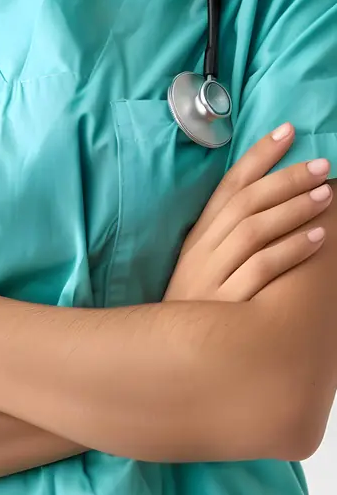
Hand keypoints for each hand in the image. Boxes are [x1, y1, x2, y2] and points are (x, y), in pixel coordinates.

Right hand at [164, 127, 332, 301]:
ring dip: (293, 208)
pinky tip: (316, 238)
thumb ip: (229, 236)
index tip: (287, 131)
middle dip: (286, 179)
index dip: (258, 156)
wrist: (171, 363)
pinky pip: (262, 269)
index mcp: (198, 237)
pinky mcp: (226, 304)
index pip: (229, 185)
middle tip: (322, 165)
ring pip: (254, 230)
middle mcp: (203, 251)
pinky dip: (290, 250)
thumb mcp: (205, 269)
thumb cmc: (199, 312)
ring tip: (325, 195)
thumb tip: (269, 201)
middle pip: (246, 202)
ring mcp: (212, 276)